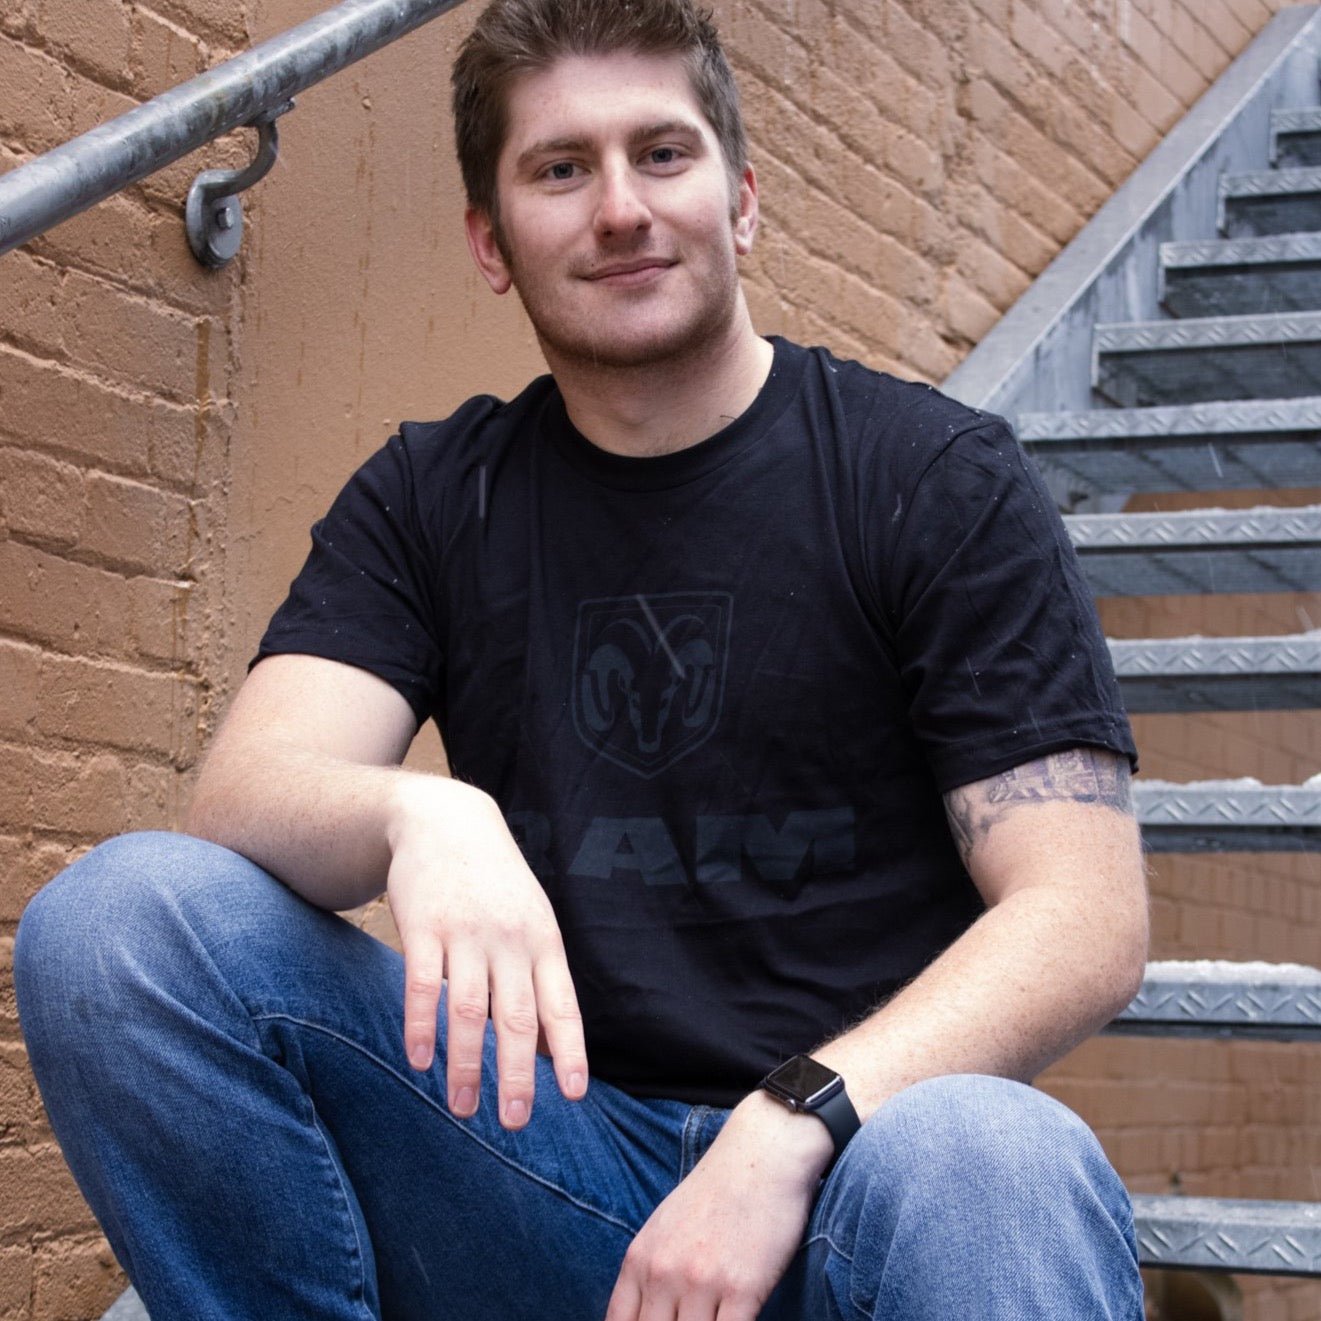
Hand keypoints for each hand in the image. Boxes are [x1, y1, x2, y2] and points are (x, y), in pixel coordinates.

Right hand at [385, 777, 587, 1128]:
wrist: (447, 822)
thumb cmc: (497, 886)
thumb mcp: (532, 921)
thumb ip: (538, 980)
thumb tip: (548, 1051)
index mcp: (543, 942)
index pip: (561, 1005)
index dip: (567, 1051)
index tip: (572, 1096)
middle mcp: (510, 940)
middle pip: (516, 1017)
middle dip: (517, 1075)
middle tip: (514, 1122)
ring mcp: (466, 933)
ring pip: (469, 1009)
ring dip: (466, 1065)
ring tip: (464, 1110)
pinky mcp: (424, 926)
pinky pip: (422, 985)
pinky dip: (422, 1026)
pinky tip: (420, 1061)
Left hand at [605, 1092, 831, 1320]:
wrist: (762, 1155)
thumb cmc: (716, 1190)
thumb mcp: (664, 1226)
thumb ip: (649, 1273)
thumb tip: (642, 1315)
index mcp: (640, 1260)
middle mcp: (664, 1274)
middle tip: (690, 1320)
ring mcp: (702, 1283)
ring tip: (713, 1319)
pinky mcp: (743, 1290)